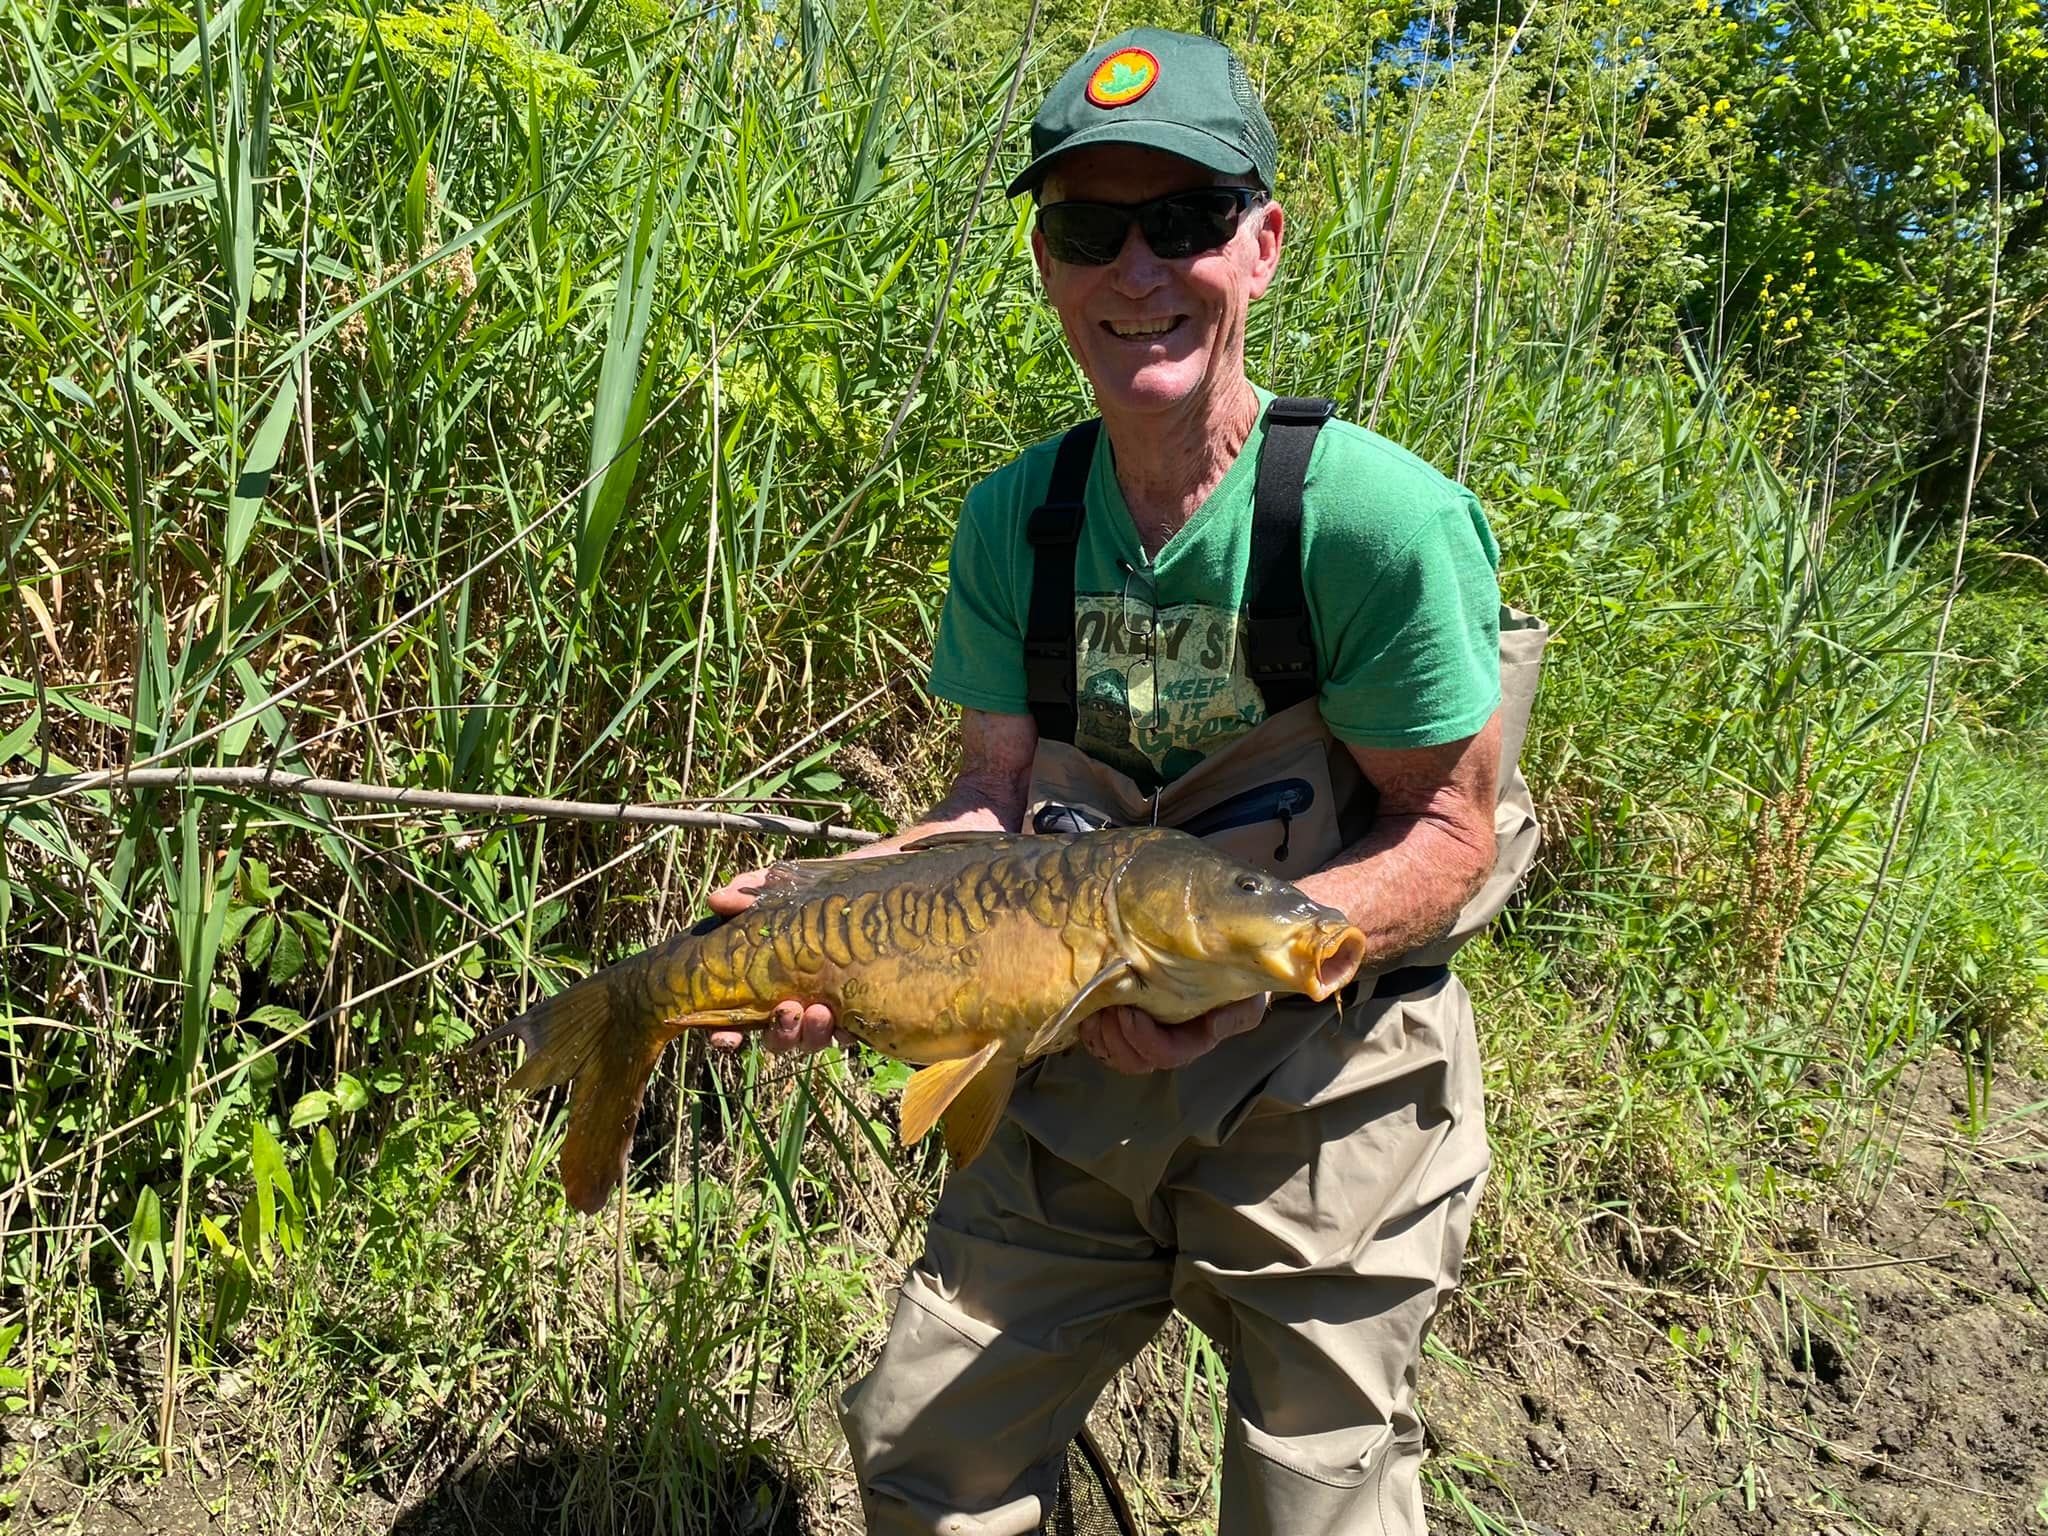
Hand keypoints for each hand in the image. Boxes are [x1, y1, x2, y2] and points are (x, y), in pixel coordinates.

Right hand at [701, 867, 850, 1054]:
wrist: (890, 884)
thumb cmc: (832, 889)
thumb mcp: (790, 884)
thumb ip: (751, 893)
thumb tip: (716, 899)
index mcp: (772, 978)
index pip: (741, 1016)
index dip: (727, 1034)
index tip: (726, 1036)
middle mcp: (799, 998)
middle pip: (778, 1037)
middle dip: (779, 1033)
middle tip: (787, 1010)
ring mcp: (831, 1005)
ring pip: (811, 1039)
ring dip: (811, 1032)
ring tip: (820, 1011)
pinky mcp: (865, 1007)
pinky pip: (851, 1034)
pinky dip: (846, 1031)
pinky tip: (848, 1019)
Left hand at [1079, 994, 1270, 1073]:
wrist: (1217, 957)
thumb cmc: (1232, 976)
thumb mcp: (1248, 995)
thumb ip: (1240, 1015)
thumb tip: (1213, 1027)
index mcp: (1191, 1040)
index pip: (1165, 1054)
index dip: (1143, 1040)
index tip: (1130, 1012)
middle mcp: (1163, 1043)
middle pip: (1133, 1061)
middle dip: (1115, 1039)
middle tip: (1108, 1008)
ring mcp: (1140, 1034)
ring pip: (1112, 1053)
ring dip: (1099, 1034)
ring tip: (1096, 1006)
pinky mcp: (1121, 1021)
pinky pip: (1098, 1038)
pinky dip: (1089, 1027)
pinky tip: (1089, 1005)